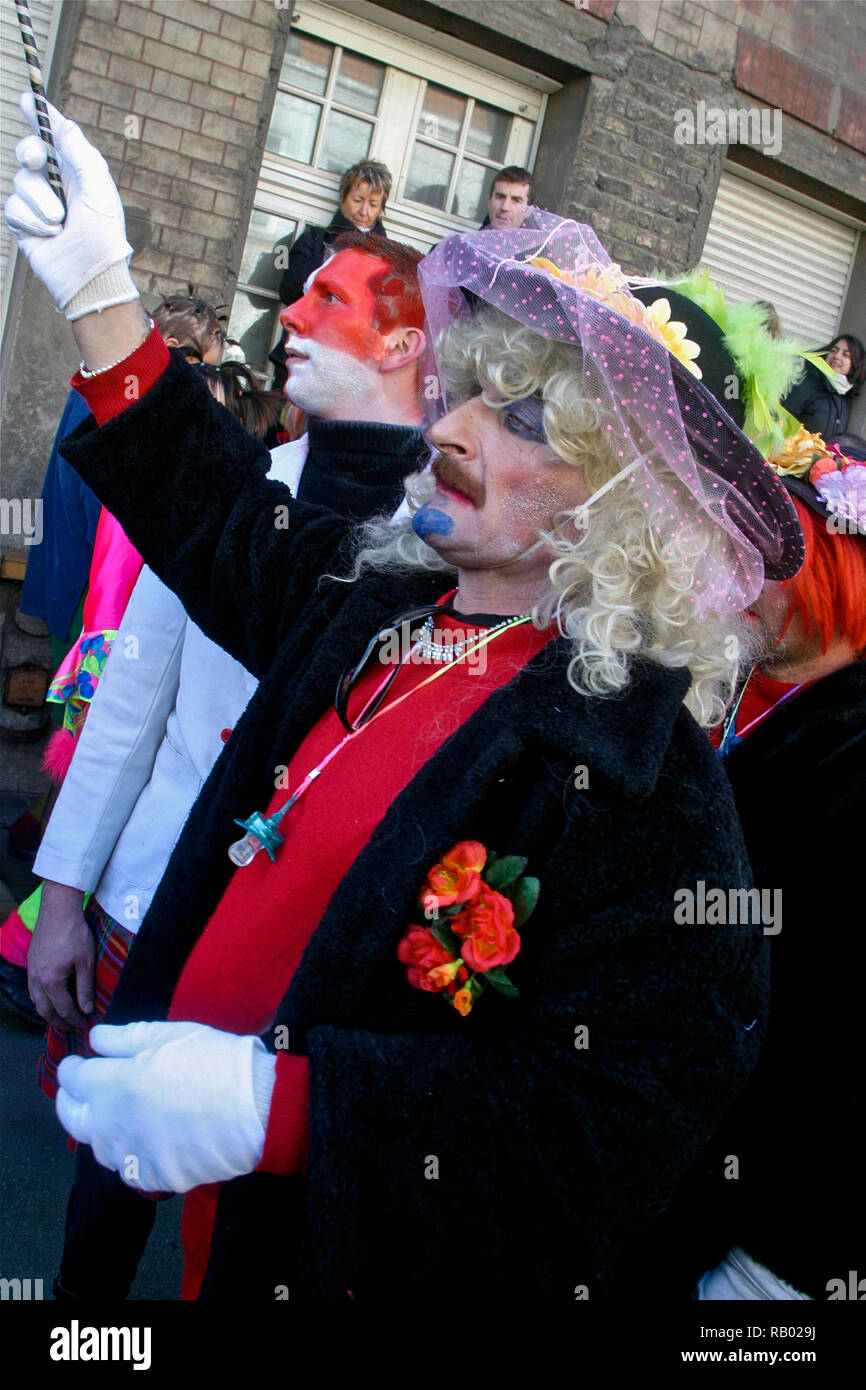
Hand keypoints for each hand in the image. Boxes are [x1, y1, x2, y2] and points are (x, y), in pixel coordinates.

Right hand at [4, 92, 135, 314]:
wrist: (89, 277)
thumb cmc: (103, 236)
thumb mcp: (98, 190)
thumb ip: (81, 153)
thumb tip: (64, 124)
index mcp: (78, 172)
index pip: (56, 138)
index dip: (41, 118)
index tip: (28, 99)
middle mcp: (57, 184)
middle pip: (29, 151)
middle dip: (30, 151)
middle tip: (37, 159)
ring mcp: (39, 204)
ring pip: (20, 181)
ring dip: (41, 202)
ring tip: (60, 222)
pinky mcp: (25, 223)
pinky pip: (14, 207)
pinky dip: (31, 220)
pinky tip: (49, 234)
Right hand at [28, 882, 93, 1030]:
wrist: (58, 910)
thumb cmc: (75, 934)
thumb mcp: (86, 962)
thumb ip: (85, 988)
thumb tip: (88, 1009)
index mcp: (51, 982)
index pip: (64, 1009)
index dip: (75, 1020)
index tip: (85, 1025)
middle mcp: (37, 980)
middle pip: (46, 1011)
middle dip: (60, 1022)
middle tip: (72, 1028)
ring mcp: (31, 972)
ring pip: (37, 1001)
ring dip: (49, 1013)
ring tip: (61, 1018)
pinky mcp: (31, 963)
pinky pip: (33, 990)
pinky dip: (42, 1000)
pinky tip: (50, 999)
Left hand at [56, 1021, 267, 1192]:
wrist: (255, 1110)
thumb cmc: (214, 1062)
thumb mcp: (171, 1035)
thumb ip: (125, 1037)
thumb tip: (96, 1040)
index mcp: (113, 1086)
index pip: (73, 1079)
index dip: (72, 1068)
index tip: (78, 1062)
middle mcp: (113, 1126)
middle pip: (72, 1119)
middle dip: (70, 1102)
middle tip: (76, 1091)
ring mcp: (132, 1157)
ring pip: (99, 1148)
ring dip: (100, 1129)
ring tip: (112, 1115)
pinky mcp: (155, 1178)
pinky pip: (131, 1169)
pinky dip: (131, 1154)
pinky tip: (144, 1140)